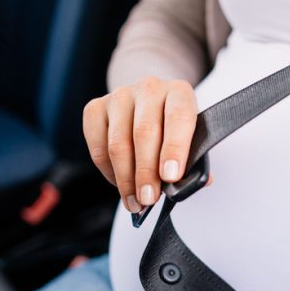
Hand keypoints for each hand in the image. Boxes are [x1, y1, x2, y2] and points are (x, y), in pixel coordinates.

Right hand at [83, 77, 204, 212]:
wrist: (150, 105)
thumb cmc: (174, 128)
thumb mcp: (192, 138)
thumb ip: (194, 159)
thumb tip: (191, 185)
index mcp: (179, 92)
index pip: (178, 118)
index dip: (174, 149)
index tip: (171, 177)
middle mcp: (149, 89)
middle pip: (144, 132)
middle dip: (146, 172)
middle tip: (149, 198)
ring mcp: (120, 96)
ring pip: (119, 143)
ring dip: (126, 178)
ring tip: (135, 201)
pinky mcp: (95, 108)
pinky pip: (98, 146)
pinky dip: (108, 171)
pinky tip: (120, 184)